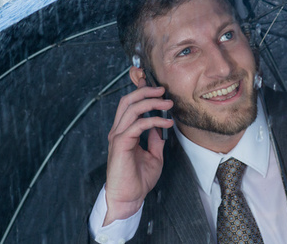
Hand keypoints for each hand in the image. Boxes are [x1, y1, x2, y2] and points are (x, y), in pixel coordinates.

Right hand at [102, 76, 173, 225]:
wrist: (129, 198)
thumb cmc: (138, 180)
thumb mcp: (153, 156)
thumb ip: (156, 139)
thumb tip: (161, 126)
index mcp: (124, 132)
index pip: (129, 105)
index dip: (141, 93)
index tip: (157, 89)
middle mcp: (118, 131)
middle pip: (127, 101)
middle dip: (145, 92)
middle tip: (162, 90)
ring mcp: (118, 136)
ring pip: (132, 109)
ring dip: (152, 102)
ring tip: (168, 104)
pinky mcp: (121, 144)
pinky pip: (138, 125)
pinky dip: (154, 121)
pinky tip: (166, 123)